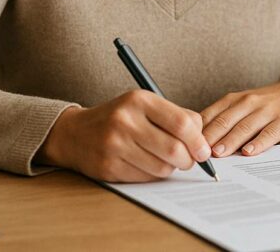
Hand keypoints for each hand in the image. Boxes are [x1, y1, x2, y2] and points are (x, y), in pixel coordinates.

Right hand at [36, 90, 211, 181]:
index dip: (198, 140)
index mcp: (139, 100)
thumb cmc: (120, 118)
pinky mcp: (108, 167)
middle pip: (174, 149)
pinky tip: (146, 164)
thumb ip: (175, 116)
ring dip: (170, 168)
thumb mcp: (145, 104)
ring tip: (164, 159)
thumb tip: (203, 141)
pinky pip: (145, 178)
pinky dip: (153, 175)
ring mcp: (115, 145)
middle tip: (189, 160)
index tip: (203, 150)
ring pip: (162, 168)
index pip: (181, 122)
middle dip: (188, 160)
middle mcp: (125, 121)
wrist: (75, 133)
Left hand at [200, 81, 279, 157]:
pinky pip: (269, 133)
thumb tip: (195, 140)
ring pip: (245, 127)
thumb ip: (221, 119)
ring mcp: (266, 111)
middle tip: (198, 152)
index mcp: (233, 100)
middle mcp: (248, 103)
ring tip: (219, 154)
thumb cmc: (264, 104)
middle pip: (225, 121)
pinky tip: (249, 152)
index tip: (186, 145)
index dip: (198, 131)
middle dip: (211, 137)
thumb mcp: (241, 105)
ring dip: (230, 141)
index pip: (211, 115)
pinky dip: (258, 143)